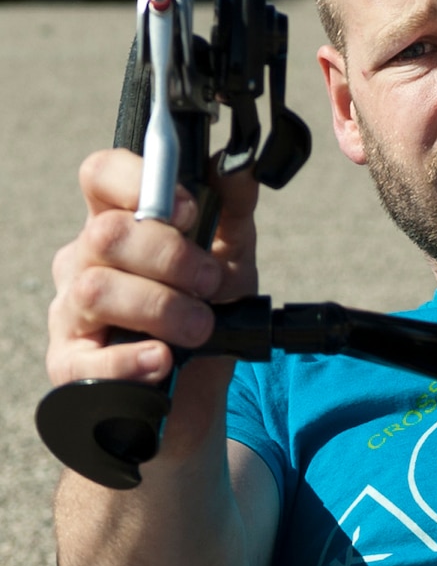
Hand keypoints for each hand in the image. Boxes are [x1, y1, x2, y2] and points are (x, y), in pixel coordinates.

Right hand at [48, 149, 258, 447]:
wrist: (198, 398)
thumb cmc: (208, 318)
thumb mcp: (233, 263)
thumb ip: (233, 214)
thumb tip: (237, 167)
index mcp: (119, 225)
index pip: (101, 176)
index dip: (138, 181)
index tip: (189, 210)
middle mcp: (84, 262)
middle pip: (105, 234)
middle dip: (170, 258)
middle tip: (211, 284)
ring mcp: (71, 314)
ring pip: (95, 290)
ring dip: (161, 309)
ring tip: (200, 329)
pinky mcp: (69, 366)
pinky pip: (87, 358)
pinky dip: (131, 359)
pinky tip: (162, 360)